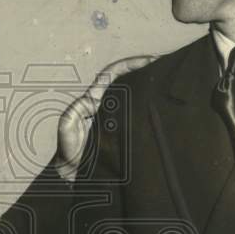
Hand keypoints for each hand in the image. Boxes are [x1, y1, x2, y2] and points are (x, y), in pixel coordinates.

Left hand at [55, 56, 156, 181]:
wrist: (72, 173)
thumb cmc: (67, 149)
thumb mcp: (67, 125)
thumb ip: (76, 110)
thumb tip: (92, 100)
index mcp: (94, 99)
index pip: (113, 75)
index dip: (128, 64)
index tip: (147, 60)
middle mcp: (107, 105)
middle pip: (128, 83)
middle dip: (145, 73)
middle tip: (165, 69)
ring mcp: (115, 119)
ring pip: (134, 99)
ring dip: (149, 91)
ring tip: (167, 84)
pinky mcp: (122, 133)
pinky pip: (137, 118)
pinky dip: (148, 113)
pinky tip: (161, 112)